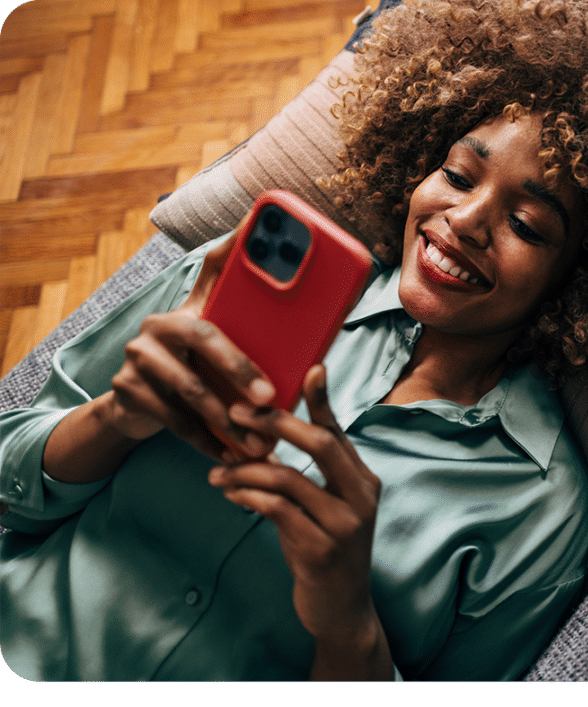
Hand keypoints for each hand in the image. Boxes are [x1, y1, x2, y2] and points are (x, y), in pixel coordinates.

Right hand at [106, 225, 277, 461]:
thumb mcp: (227, 360)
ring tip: (261, 444)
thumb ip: (258, 349)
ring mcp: (138, 353)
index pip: (214, 268)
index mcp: (194, 307)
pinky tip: (232, 457)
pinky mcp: (126, 388)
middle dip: (241, 369)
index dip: (235, 244)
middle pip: (205, 336)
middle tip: (271, 399)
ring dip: (229, 422)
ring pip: (191, 388)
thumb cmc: (202, 378)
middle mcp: (162, 322)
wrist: (140, 411)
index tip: (257, 222)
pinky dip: (208, 442)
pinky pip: (175, 419)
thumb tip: (316, 358)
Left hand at [207, 365, 391, 679]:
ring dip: (245, 470)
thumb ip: (309, 477)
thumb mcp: (325, 510)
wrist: (342, 610)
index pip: (340, 432)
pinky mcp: (321, 549)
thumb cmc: (326, 552)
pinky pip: (276, 509)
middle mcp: (362, 497)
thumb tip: (266, 441)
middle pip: (321, 443)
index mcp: (364, 481)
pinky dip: (247, 496)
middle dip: (275, 424)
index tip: (311, 368)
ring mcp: (345, 524)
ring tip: (218, 471)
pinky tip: (230, 493)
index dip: (324, 399)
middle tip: (235, 415)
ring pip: (288, 478)